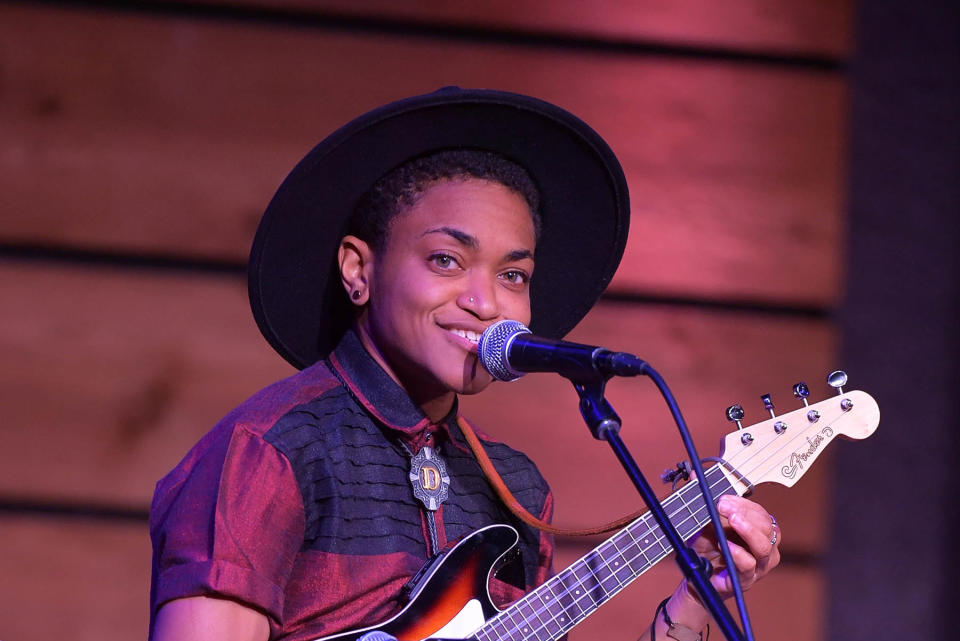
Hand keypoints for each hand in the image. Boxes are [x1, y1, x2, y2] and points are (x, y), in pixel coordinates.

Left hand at [637, 495, 780, 639]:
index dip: (744, 504)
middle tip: (724, 506)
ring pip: (764, 546)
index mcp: (758, 530)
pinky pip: (749, 565)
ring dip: (747, 530)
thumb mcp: (705, 520)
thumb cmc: (706, 545)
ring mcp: (758, 565)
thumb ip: (704, 499)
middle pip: (766, 527)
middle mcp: (764, 547)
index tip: (724, 499)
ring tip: (732, 520)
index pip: (760, 513)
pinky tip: (725, 545)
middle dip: (745, 513)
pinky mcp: (746, 579)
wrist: (696, 573)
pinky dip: (738, 553)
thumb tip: (695, 476)